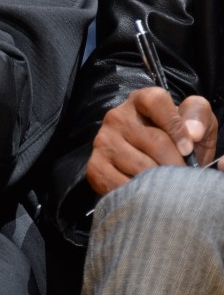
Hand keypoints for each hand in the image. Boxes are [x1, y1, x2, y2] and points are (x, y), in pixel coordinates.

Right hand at [86, 88, 217, 194]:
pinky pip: (122, 186)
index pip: (157, 103)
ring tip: (170, 187)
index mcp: (141, 100)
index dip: (176, 126)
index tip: (189, 150)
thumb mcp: (194, 121)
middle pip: (155, 141)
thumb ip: (198, 115)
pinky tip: (149, 193)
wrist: (153, 164)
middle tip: (185, 179)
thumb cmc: (178, 140)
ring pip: (141, 167)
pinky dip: (141, 195)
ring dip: (161, 182)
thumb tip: (193, 133)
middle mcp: (117, 116)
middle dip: (176, 164)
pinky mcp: (95, 166)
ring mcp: (103, 141)